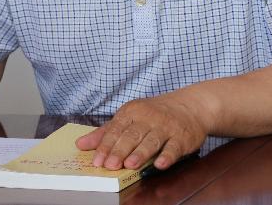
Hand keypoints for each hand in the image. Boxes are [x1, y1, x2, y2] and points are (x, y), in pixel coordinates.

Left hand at [75, 91, 211, 170]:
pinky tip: (160, 163)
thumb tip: (80, 144)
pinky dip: (167, 155)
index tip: (97, 160)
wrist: (190, 106)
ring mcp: (166, 127)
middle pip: (132, 135)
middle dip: (120, 150)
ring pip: (151, 141)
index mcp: (132, 112)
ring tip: (130, 164)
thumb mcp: (129, 117)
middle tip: (110, 165)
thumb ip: (105, 132)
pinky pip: (174, 147)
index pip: (116, 129)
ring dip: (140, 153)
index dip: (106, 145)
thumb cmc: (154, 114)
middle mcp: (148, 118)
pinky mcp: (182, 137)